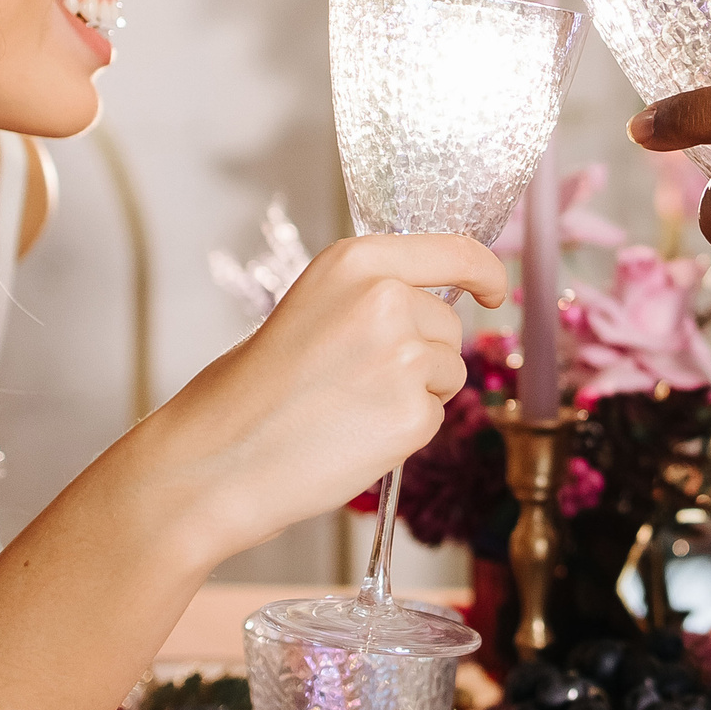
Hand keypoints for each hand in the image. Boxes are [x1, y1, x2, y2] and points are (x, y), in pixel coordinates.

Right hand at [144, 233, 506, 552]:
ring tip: (347, 408)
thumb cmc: (252, 391)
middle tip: (352, 382)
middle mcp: (387, 299)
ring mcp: (404, 358)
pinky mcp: (413, 415)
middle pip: (449, 325)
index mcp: (357, 262)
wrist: (217, 458)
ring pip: (448, 374)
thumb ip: (372, 297)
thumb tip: (434, 307)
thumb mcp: (311, 308)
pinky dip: (403, 433)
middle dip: (422, 353)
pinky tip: (352, 436)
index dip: (484, 271)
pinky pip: (434, 419)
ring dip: (414, 395)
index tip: (493, 289)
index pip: (456, 250)